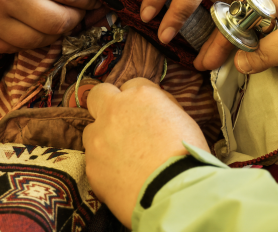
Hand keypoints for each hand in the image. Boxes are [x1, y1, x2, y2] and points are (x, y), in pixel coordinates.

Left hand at [83, 78, 206, 225]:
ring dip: (103, 137)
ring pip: (91, 129)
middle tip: (119, 122)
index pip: (132, 85)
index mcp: (141, 96)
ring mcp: (98, 137)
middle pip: (98, 94)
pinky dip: (103, 165)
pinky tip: (120, 177)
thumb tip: (151, 108)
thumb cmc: (186, 156)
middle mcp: (114, 110)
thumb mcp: (182, 119)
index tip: (142, 113)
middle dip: (106, 104)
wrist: (173, 192)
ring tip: (122, 157)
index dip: (137, 100)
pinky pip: (93, 159)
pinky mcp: (90, 164)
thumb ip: (161, 107)